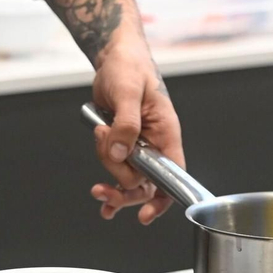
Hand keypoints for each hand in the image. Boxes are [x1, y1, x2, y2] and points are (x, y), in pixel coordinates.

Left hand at [87, 38, 184, 225]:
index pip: (173, 176)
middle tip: (101, 192)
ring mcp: (137, 147)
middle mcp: (155, 145)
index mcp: (166, 134)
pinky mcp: (121, 145)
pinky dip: (107, 182)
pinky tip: (101, 194)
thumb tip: (119, 154)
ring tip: (99, 135)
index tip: (145, 214)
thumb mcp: (128, 92)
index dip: (162, 199)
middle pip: (144, 184)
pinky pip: (116, 170)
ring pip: (126, 177)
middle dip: (122, 190)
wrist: (114, 59)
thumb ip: (126, 124)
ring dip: (107, 168)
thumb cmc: (130, 68)